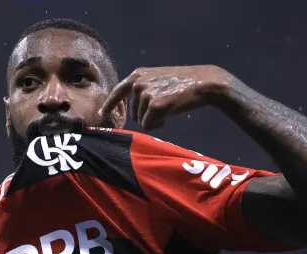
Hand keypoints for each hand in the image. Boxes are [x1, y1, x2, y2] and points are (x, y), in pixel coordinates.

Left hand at [98, 65, 231, 129]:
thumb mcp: (158, 80)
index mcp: (138, 75)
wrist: (205, 83)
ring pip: (141, 121)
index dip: (109, 105)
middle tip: (164, 107)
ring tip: (169, 108)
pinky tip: (169, 114)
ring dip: (154, 120)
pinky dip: (158, 124)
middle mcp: (138, 82)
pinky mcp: (155, 105)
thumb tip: (131, 110)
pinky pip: (149, 125)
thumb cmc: (183, 84)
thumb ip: (143, 89)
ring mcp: (146, 93)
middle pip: (132, 113)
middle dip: (146, 116)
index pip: (118, 91)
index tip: (101, 114)